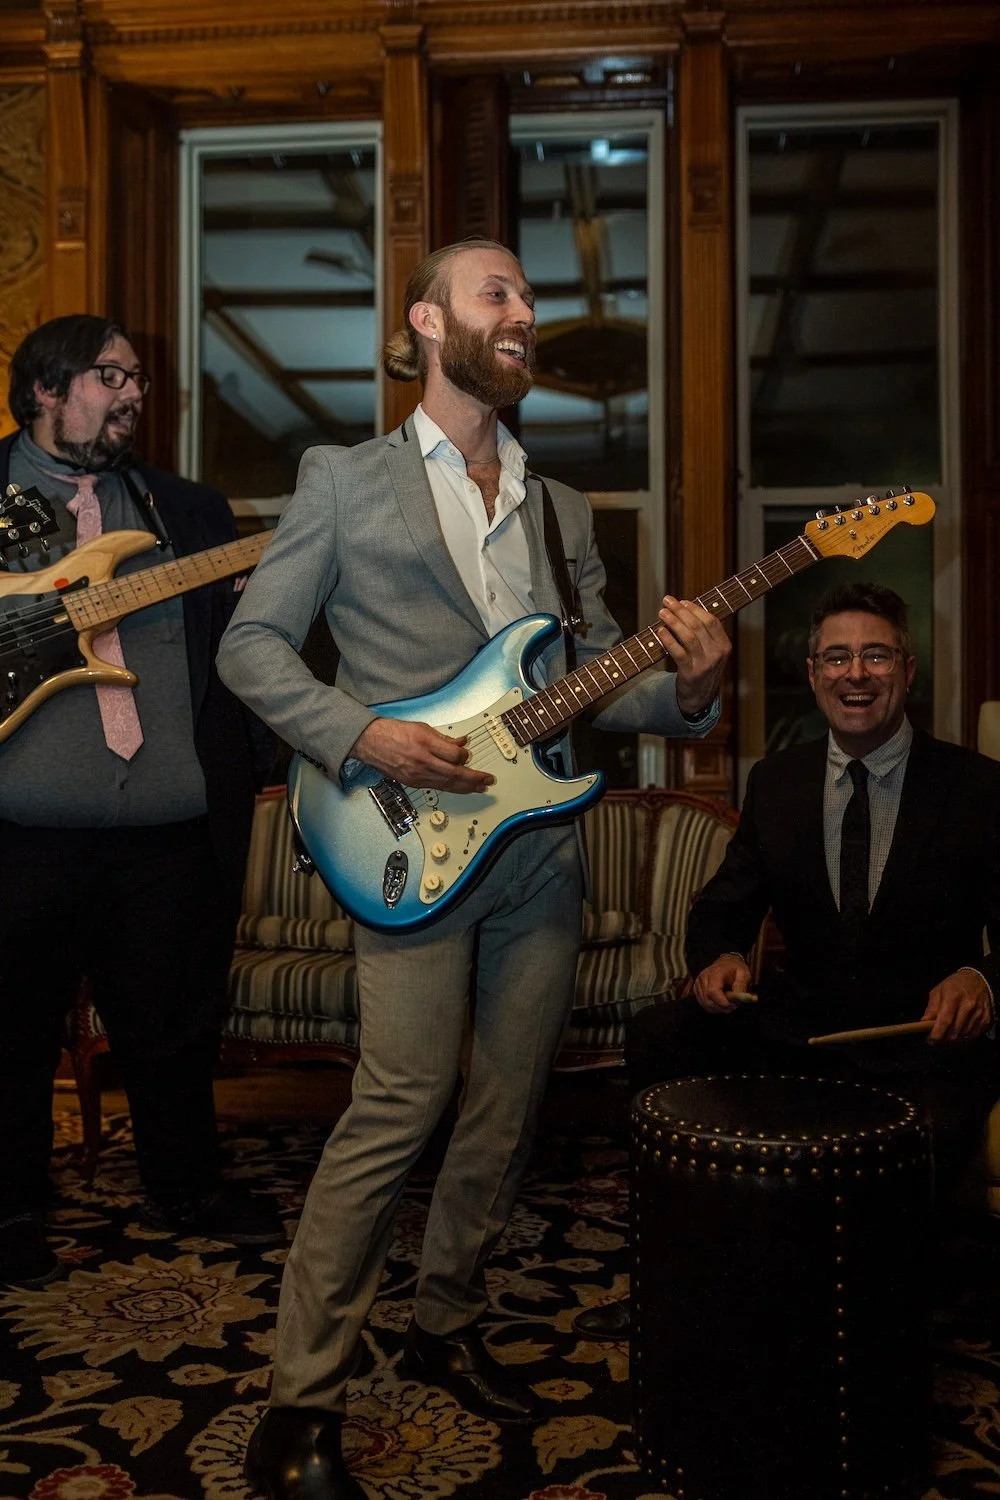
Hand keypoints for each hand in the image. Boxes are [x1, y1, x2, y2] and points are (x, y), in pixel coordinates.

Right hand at [351, 717, 494, 794]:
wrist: (371, 742)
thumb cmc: (393, 732)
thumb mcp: (422, 727)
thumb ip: (443, 738)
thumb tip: (461, 744)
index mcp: (425, 744)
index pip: (455, 755)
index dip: (465, 757)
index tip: (468, 754)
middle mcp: (422, 762)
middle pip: (455, 774)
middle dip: (474, 778)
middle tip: (488, 779)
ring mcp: (417, 775)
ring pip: (447, 785)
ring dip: (467, 788)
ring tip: (480, 788)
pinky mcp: (413, 783)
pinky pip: (437, 788)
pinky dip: (451, 788)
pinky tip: (460, 789)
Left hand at [655, 597, 730, 716]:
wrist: (699, 697)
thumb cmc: (702, 668)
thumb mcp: (711, 651)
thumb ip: (704, 634)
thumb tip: (683, 609)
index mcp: (724, 645)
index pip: (711, 620)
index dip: (695, 609)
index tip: (682, 601)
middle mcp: (717, 653)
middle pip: (698, 626)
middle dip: (681, 611)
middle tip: (667, 601)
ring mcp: (705, 663)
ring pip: (689, 636)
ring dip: (673, 622)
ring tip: (662, 613)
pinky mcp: (691, 672)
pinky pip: (678, 652)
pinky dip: (668, 640)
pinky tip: (660, 631)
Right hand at [694, 954, 751, 1014]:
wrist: (726, 964)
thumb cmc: (735, 970)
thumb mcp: (744, 974)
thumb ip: (741, 986)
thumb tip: (738, 998)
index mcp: (715, 972)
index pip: (713, 991)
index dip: (722, 1002)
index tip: (733, 1005)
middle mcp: (703, 977)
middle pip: (708, 1000)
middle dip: (722, 1007)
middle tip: (733, 1005)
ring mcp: (698, 983)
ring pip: (705, 1004)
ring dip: (718, 1008)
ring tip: (728, 1003)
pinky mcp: (696, 989)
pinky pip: (703, 1003)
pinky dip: (713, 1007)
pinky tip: (721, 1003)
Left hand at [921, 969, 993, 1043]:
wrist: (978, 979)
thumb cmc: (955, 985)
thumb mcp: (938, 991)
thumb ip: (931, 1008)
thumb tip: (924, 1023)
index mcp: (953, 996)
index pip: (945, 1021)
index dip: (937, 1034)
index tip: (930, 1040)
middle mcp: (968, 1005)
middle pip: (955, 1032)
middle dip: (944, 1038)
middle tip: (938, 1036)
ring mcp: (979, 1013)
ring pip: (964, 1036)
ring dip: (954, 1038)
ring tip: (948, 1031)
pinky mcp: (986, 1019)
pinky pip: (974, 1035)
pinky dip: (965, 1037)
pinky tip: (960, 1030)